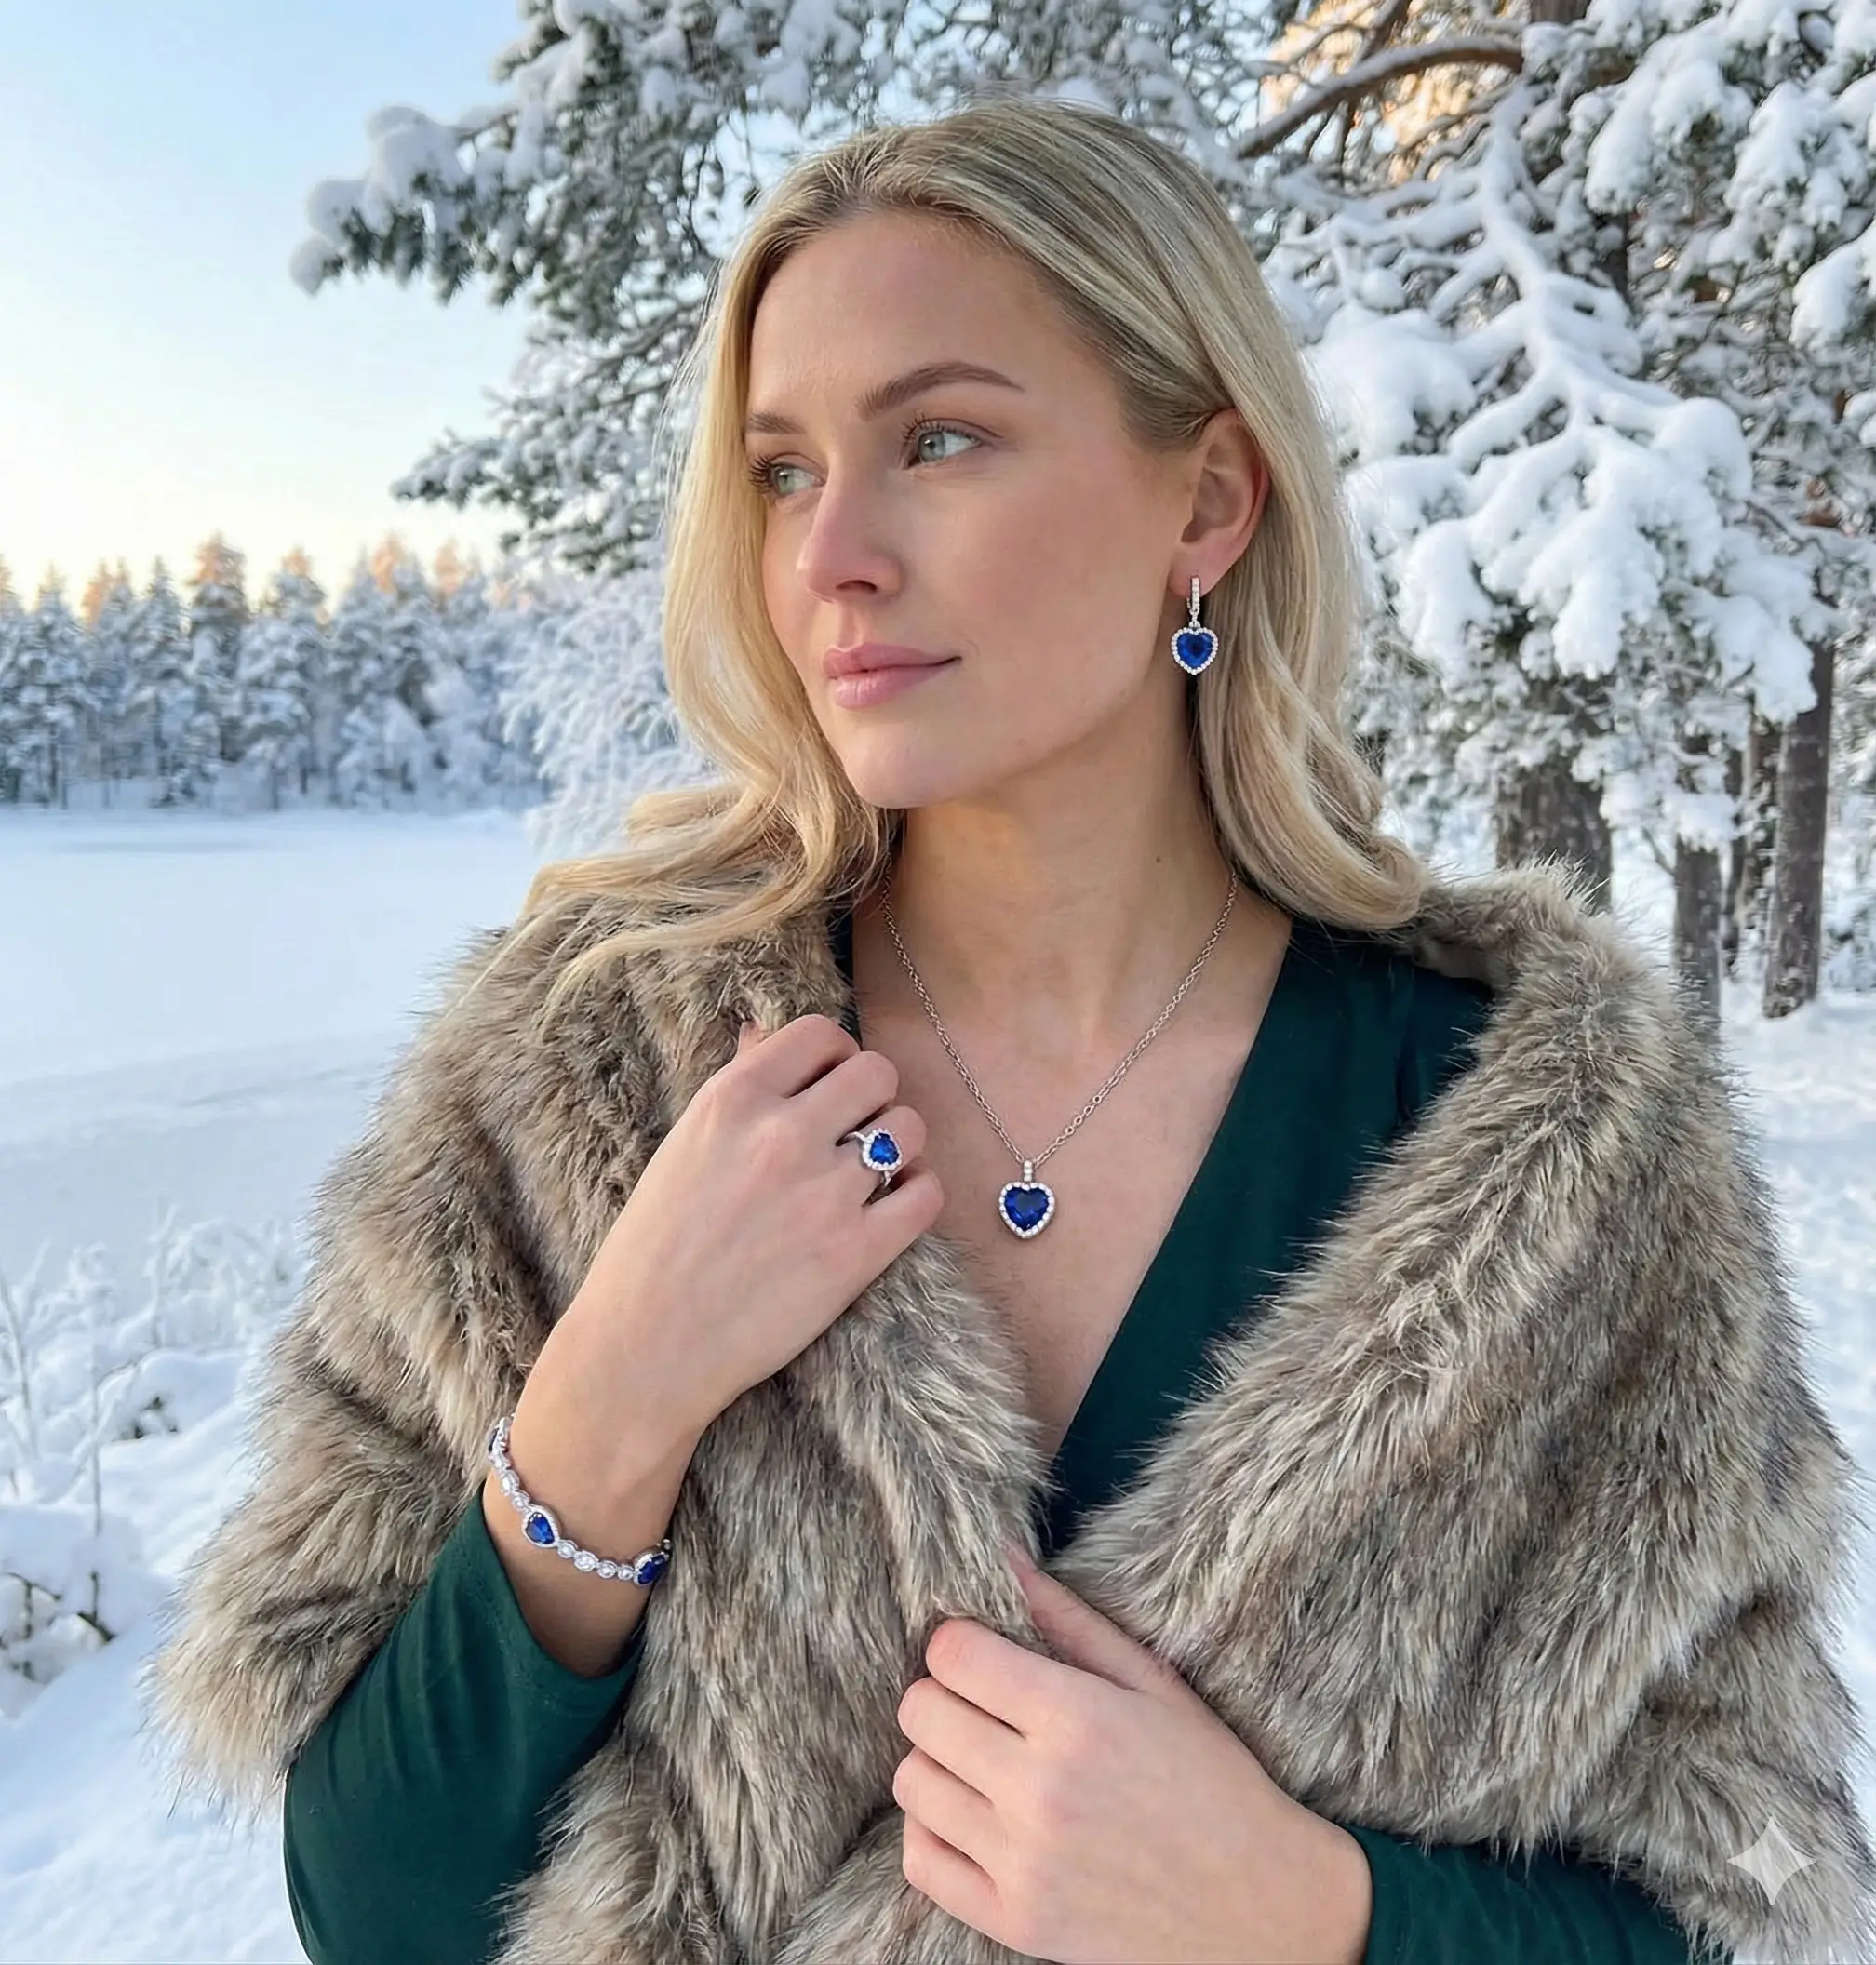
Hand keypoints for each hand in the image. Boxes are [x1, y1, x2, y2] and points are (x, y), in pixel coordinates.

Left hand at [892, 1546, 1372, 1963]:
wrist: (1259, 1906)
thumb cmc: (1211, 1780)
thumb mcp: (1153, 1684)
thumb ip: (1069, 1619)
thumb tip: (1004, 1557)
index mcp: (1077, 1719)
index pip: (951, 1655)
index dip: (958, 1643)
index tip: (983, 1653)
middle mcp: (1040, 1791)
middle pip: (920, 1712)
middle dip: (942, 1694)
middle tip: (981, 1704)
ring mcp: (1023, 1863)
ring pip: (912, 1782)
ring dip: (938, 1761)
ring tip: (982, 1761)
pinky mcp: (1014, 1921)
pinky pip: (920, 1860)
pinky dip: (933, 1832)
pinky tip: (974, 1818)